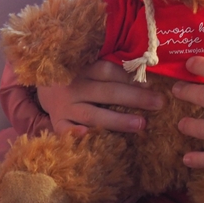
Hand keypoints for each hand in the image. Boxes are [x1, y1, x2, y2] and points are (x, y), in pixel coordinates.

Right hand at [37, 60, 164, 133]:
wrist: (44, 85)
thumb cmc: (79, 75)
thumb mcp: (91, 65)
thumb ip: (113, 68)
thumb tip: (147, 71)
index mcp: (84, 68)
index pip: (108, 70)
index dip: (129, 77)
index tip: (152, 84)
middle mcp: (74, 86)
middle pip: (106, 92)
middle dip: (134, 98)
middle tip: (159, 103)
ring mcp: (65, 106)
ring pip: (93, 114)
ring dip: (118, 120)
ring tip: (141, 124)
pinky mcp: (57, 123)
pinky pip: (67, 131)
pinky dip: (78, 135)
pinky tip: (92, 137)